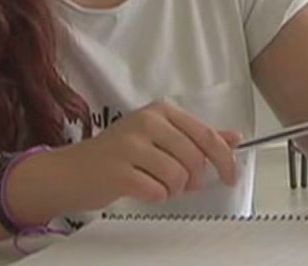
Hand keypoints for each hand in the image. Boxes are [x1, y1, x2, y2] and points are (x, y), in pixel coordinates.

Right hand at [68, 101, 240, 205]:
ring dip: (172, 189)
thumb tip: (234, 138)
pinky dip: (155, 196)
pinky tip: (142, 189)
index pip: (206, 134)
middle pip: (194, 159)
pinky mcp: (118, 171)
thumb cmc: (118, 154)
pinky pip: (156, 191)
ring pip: (177, 177)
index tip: (231, 175)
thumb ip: (197, 137)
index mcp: (160, 111)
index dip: (224, 158)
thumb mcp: (160, 136)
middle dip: (193, 179)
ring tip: (156, 183)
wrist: (73, 170)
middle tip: (180, 183)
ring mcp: (130, 145)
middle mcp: (146, 122)